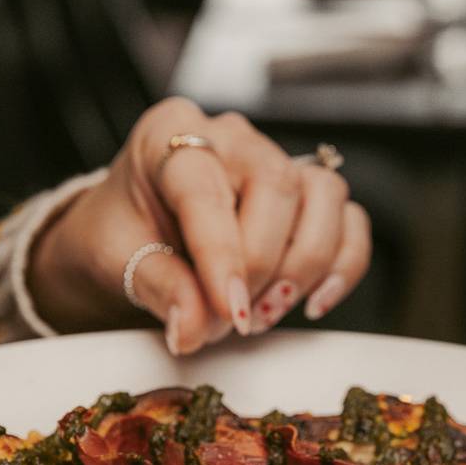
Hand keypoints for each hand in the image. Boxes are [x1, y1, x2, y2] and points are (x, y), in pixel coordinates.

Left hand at [27, 98, 371, 354]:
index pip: (207, 189)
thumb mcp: (116, 259)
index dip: (222, 255)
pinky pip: (349, 219)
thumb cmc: (120, 234)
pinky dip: (342, 264)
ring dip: (304, 266)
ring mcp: (276, 158)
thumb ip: (158, 288)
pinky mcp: (308, 192)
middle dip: (262, 266)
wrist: (131, 233)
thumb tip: (192, 329)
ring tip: (262, 313)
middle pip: (277, 186)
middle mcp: (231, 136)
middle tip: (234, 321)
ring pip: (324, 195)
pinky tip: (311, 303)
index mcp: (169, 134)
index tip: (229, 313)